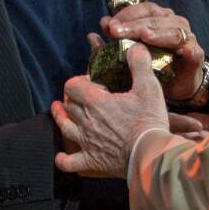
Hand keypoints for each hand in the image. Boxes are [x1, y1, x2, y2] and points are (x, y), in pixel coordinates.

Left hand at [53, 44, 168, 177]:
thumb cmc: (148, 121)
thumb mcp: (148, 86)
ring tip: (58, 110)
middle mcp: (86, 121)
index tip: (91, 82)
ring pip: (64, 127)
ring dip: (59, 117)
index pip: (72, 85)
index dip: (78, 81)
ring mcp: (86, 142)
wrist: (150, 155)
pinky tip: (61, 156)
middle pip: (68, 105)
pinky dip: (63, 159)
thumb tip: (134, 47)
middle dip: (72, 97)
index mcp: (95, 102)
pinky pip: (70, 162)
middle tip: (80, 94)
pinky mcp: (91, 162)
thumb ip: (139, 64)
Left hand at [99, 2, 205, 100]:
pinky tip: (183, 51)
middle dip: (134, 24)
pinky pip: (193, 51)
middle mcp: (173, 24)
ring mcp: (187, 38)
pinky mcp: (195, 56)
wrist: (177, 86)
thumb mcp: (129, 58)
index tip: (109, 24)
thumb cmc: (151, 68)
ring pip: (174, 31)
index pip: (142, 9)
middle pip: (154, 18)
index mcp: (157, 19)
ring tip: (145, 36)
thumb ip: (111, 47)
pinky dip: (188, 50)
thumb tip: (92, 35)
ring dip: (159, 33)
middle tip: (116, 31)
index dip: (126, 14)